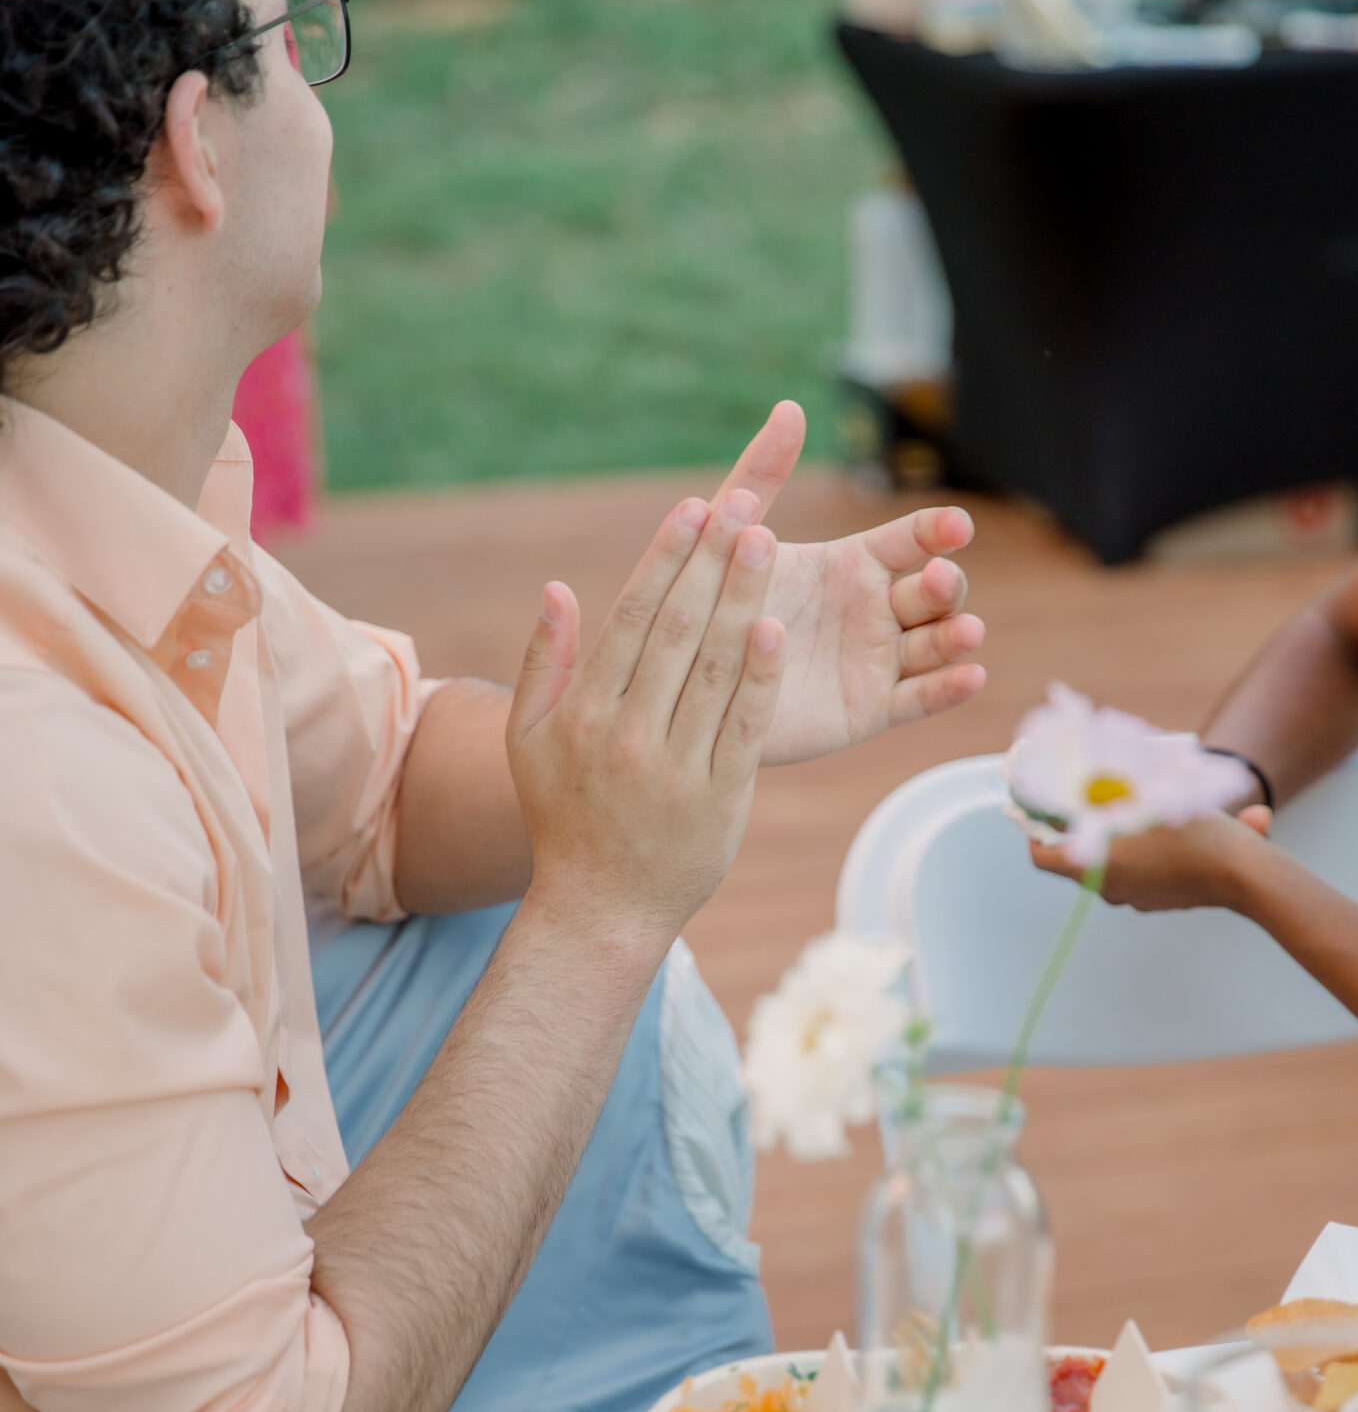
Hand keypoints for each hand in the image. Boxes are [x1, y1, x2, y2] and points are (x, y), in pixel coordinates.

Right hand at [506, 490, 783, 948]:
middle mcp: (628, 732)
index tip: (694, 506)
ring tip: (766, 543)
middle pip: (679, 630)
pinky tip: (775, 629)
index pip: (632, 617)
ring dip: (742, 600)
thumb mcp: (528, 742)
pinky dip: (759, 677)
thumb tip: (558, 588)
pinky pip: (743, 726)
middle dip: (712, 560)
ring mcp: (675, 765)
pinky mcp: (719, 797)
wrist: (601, 909)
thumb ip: (543, 663)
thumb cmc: (565, 817)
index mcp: (584, 710)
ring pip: (715, 668)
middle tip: (744, 502)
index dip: (666, 558)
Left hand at [664, 398, 986, 763]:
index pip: (913, 539)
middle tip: (936, 582)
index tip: (955, 526)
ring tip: (967, 632)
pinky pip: (919, 699)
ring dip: (959, 635)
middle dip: (946, 585)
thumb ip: (759, 476)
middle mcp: (875, 610)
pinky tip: (972, 677)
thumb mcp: (730, 537)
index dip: (938, 530)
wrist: (687, 689)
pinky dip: (949, 689)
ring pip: (936, 644)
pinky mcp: (870, 711)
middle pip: (934, 592)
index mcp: (853, 564)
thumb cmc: (709, 605)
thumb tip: (788, 407)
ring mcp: (878, 661)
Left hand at [1028, 806, 1271, 910]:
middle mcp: (1108, 887)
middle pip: (1076, 855)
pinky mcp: (1155, 901)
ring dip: (1114, 834)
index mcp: (1096, 865)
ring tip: (1133, 806)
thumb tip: (1075, 761)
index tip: (1042, 809)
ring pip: (1108, 861)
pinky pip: (1135, 872)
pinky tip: (1162, 828)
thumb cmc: (1194, 834)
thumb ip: (1108, 789)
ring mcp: (1132, 897)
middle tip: (1089, 796)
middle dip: (1081, 824)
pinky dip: (1139, 851)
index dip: (1035, 831)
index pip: (1041, 855)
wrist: (1244, 874)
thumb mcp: (1147, 799)